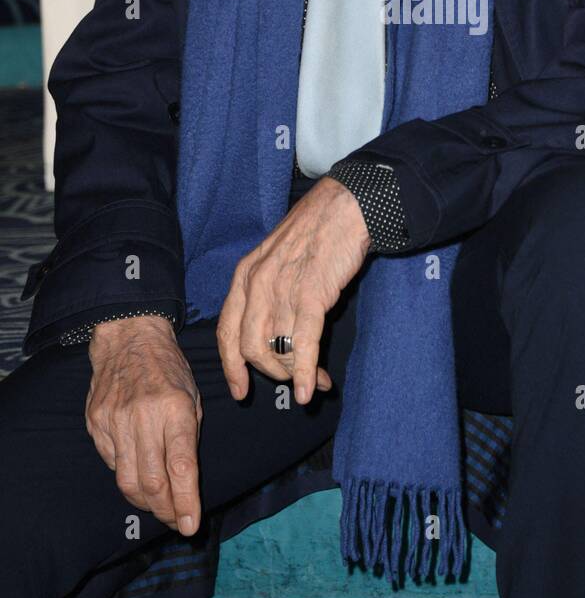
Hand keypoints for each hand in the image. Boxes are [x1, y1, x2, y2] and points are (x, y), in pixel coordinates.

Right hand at [85, 315, 201, 535]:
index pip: (181, 466)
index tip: (191, 525)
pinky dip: (127, 477)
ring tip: (160, 509)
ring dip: (146, 503)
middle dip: (167, 510)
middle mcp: (143, 416)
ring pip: (127, 480)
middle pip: (152, 482)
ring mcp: (115, 420)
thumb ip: (189, 437)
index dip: (186, 501)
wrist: (129, 337)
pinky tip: (138, 478)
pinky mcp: (96, 423)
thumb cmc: (168, 368)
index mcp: (175, 407)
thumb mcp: (192, 396)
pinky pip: (111, 464)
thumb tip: (186, 483)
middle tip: (177, 522)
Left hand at [217, 176, 369, 405]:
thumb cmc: (316, 232)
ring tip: (319, 381)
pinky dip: (306, 372)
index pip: (226, 332)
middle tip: (294, 380)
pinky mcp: (311, 294)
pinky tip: (313, 390)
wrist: (345, 206)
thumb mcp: (277, 259)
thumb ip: (270, 293)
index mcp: (245, 275)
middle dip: (273, 373)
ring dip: (296, 374)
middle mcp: (257, 284)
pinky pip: (303, 343)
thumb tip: (277, 336)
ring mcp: (282, 289)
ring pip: (277, 350)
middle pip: (250, 348)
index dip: (232, 366)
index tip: (240, 391)